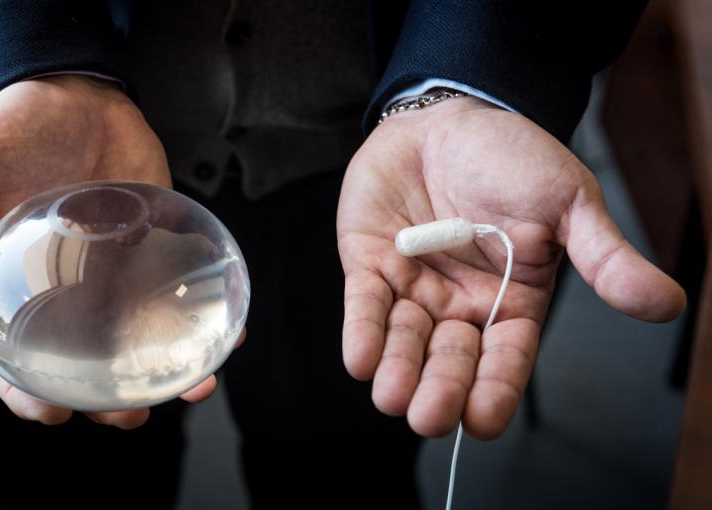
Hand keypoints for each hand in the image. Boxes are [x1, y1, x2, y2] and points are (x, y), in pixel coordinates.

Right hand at [0, 75, 219, 426]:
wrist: (75, 89)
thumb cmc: (13, 128)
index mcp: (13, 285)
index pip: (10, 357)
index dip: (24, 392)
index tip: (53, 411)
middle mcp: (66, 291)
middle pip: (84, 362)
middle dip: (108, 399)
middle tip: (131, 416)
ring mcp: (114, 275)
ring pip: (138, 339)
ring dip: (165, 370)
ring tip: (192, 389)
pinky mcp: (155, 251)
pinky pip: (178, 295)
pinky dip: (202, 318)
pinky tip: (230, 332)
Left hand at [337, 97, 685, 438]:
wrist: (450, 116)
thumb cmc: (513, 159)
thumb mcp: (569, 203)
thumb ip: (605, 255)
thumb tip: (667, 303)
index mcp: (511, 301)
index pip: (505, 357)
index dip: (495, 389)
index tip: (483, 421)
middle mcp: (459, 305)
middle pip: (450, 360)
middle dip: (440, 390)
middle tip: (430, 417)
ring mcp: (413, 288)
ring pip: (404, 342)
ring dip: (397, 370)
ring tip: (392, 396)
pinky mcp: (371, 266)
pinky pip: (365, 305)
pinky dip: (362, 332)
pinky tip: (360, 359)